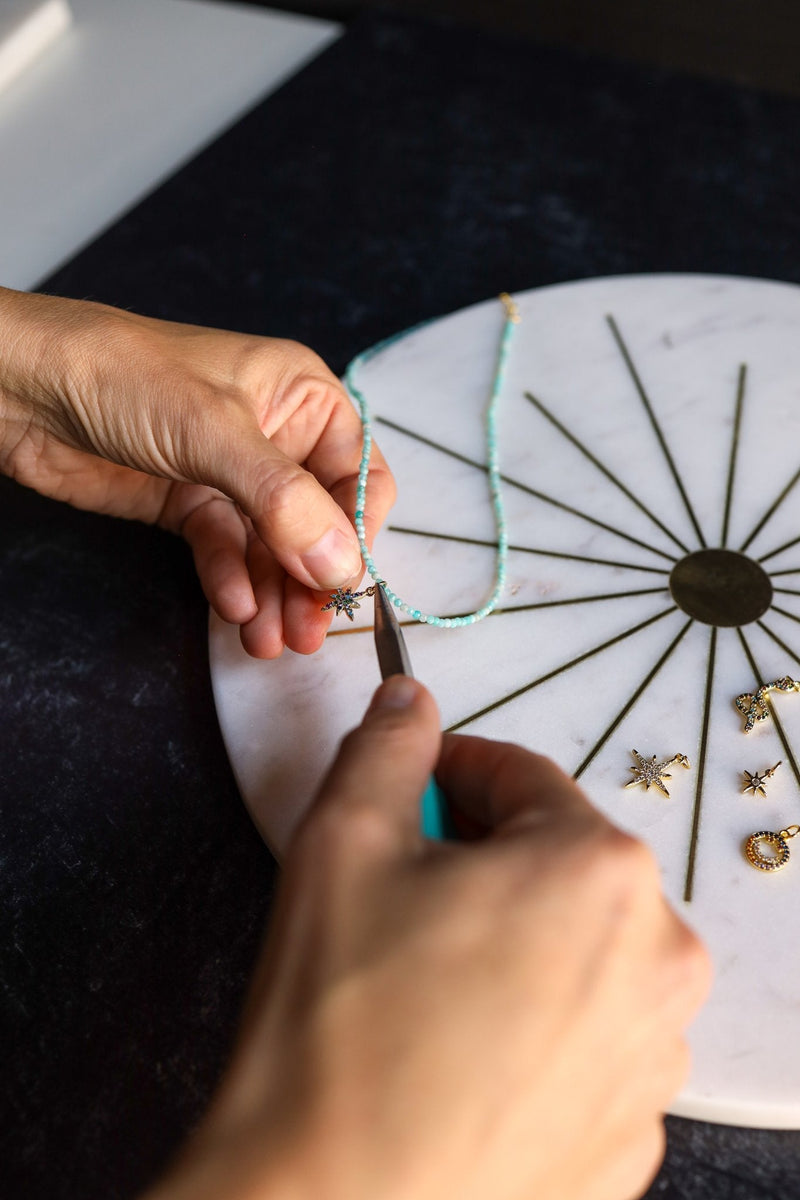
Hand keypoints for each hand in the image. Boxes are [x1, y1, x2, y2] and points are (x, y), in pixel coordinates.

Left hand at [0, 287, 394, 655]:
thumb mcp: (215, 432)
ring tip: (269, 641)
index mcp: (302, 395)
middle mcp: (275, 434)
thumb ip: (284, 502)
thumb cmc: (120, 372)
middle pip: (318, 520)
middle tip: (308, 632)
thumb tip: (343, 565)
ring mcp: (231, 472)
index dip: (356, 533)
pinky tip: (233, 607)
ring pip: (272, 546)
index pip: (358, 474)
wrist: (20, 385)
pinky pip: (225, 550)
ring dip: (274, 593)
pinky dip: (231, 580)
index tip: (342, 586)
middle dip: (312, 579)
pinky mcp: (188, 502)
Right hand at [147, 678, 710, 1199]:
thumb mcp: (342, 841)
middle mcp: (656, 961)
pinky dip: (531, 1024)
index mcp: (600, 871)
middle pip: (558, 865)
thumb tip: (408, 704)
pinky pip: (583, 1039)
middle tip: (403, 893)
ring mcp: (651, 1059)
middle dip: (482, 860)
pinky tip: (456, 1052)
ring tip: (423, 983)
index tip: (410, 784)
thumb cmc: (340, 1032)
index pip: (522, 776)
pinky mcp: (628, 1135)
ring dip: (510, 943)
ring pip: (575, 953)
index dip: (449, 769)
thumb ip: (384, 746)